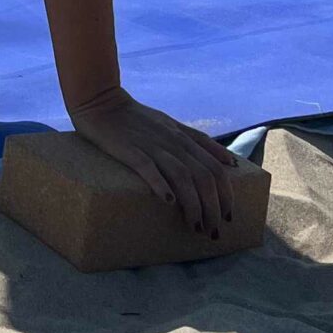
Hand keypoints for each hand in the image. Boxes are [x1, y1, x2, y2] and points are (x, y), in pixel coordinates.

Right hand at [67, 88, 241, 236]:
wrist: (101, 102)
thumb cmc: (138, 118)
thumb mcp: (173, 125)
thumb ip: (199, 142)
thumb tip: (231, 162)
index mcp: (184, 137)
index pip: (216, 168)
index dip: (226, 194)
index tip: (228, 216)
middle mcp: (173, 142)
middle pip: (204, 176)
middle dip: (213, 207)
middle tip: (212, 230)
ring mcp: (152, 145)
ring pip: (183, 176)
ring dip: (193, 204)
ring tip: (195, 226)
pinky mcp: (130, 150)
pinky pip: (149, 168)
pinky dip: (161, 184)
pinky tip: (168, 201)